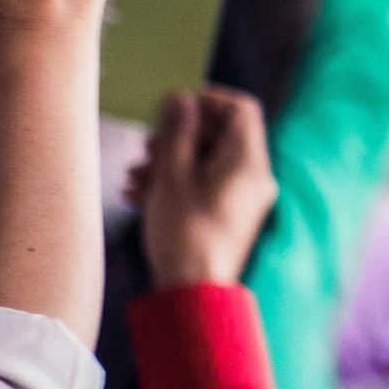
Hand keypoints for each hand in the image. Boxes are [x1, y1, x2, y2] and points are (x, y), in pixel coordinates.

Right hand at [137, 88, 277, 288]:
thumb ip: (177, 130)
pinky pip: (206, 186)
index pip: (240, 108)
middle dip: (179, 136)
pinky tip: (139, 195)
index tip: (173, 107)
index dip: (206, 99)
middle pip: (220, 136)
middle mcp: (254, 178)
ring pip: (207, 162)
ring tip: (135, 177)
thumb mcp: (172, 173)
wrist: (193, 290)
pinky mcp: (230, 216)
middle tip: (146, 148)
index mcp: (249, 161)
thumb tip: (181, 98)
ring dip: (169, 163)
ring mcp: (245, 198)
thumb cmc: (183, 231)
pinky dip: (177, 184)